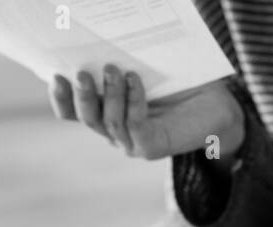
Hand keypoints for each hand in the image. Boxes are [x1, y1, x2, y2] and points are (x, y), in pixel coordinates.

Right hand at [49, 67, 243, 164]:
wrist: (217, 104)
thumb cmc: (179, 80)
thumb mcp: (143, 66)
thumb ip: (120, 59)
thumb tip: (101, 34)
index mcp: (105, 111)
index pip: (71, 111)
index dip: (61, 97)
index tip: (55, 75)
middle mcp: (113, 130)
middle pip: (86, 117)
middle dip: (81, 95)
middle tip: (81, 72)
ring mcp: (131, 142)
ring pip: (108, 122)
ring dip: (108, 94)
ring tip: (113, 69)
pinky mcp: (150, 147)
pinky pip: (134, 126)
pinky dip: (133, 102)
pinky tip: (135, 80)